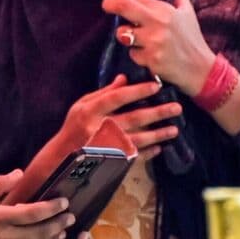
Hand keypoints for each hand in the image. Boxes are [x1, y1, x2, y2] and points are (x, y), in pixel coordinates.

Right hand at [58, 75, 183, 154]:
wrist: (62, 156)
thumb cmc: (74, 126)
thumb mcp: (82, 104)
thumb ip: (104, 92)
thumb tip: (124, 78)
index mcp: (91, 111)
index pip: (118, 98)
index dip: (138, 91)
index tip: (157, 86)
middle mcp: (99, 128)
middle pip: (133, 118)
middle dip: (157, 113)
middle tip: (176, 108)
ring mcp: (106, 146)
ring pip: (138, 139)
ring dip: (158, 134)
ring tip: (174, 129)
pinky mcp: (110, 160)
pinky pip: (133, 156)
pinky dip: (147, 153)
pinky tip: (160, 148)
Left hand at [102, 0, 213, 95]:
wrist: (200, 69)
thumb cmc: (192, 40)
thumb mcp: (187, 12)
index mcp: (165, 11)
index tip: (117, 0)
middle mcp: (158, 24)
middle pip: (125, 8)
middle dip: (111, 5)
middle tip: (107, 5)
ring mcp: (153, 42)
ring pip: (124, 35)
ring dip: (127, 37)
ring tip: (140, 39)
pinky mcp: (150, 60)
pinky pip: (133, 54)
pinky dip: (139, 55)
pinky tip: (150, 55)